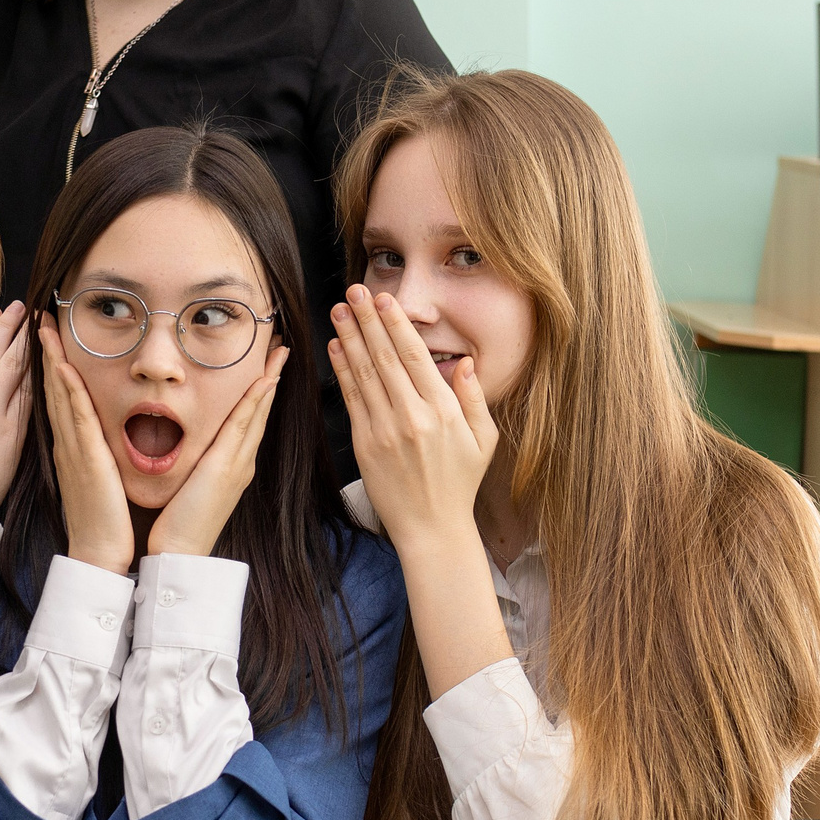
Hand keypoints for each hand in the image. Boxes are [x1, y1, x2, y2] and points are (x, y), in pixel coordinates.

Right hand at [41, 320, 135, 574]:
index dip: (54, 365)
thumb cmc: (106, 520)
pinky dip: (68, 389)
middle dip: (46, 353)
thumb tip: (108, 434)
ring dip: (51, 360)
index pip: (61, 397)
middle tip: (40, 319)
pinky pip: (75, 417)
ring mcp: (73, 449)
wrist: (100, 553)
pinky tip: (63, 366)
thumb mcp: (103, 477)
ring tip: (44, 328)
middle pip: (52, 389)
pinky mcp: (85, 458)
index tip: (51, 336)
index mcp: (73, 447)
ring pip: (59, 396)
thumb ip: (101, 453)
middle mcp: (68, 443)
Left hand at [147, 347, 287, 558]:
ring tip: (279, 352)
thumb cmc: (179, 523)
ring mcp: (238, 464)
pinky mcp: (227, 468)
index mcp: (233, 465)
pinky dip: (255, 402)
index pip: (249, 419)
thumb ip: (196, 464)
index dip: (260, 391)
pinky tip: (264, 380)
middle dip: (272, 377)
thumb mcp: (190, 484)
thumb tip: (192, 446)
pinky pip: (243, 426)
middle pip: (261, 412)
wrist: (181, 552)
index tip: (265, 364)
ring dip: (269, 380)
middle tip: (280, 347)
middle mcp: (241, 462)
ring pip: (257, 414)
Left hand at [327, 287, 496, 553]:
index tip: (385, 299)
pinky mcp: (365, 445)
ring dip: (349, 338)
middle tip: (354, 291)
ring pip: (364, 374)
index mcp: (443, 411)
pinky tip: (335, 347)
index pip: (416, 357)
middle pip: (385, 358)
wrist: (431, 528)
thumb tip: (461, 361)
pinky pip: (351, 399)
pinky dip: (342, 371)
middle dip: (368, 321)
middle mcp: (412, 417)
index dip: (397, 325)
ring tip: (339, 310)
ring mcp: (385, 431)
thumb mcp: (484, 439)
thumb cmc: (459, 483)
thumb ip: (473, 397)